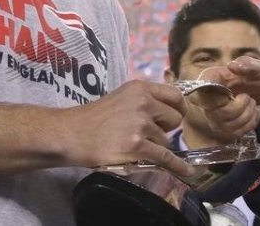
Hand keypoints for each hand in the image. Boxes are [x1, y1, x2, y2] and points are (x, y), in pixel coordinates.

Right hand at [58, 80, 192, 176]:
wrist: (72, 134)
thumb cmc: (93, 118)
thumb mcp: (120, 97)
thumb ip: (143, 100)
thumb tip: (168, 111)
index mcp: (139, 88)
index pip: (175, 94)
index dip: (179, 107)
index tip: (178, 115)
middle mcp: (143, 103)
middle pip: (175, 118)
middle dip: (166, 128)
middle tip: (148, 133)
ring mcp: (140, 124)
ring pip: (166, 140)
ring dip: (155, 146)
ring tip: (132, 145)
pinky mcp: (137, 146)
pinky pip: (165, 157)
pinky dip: (177, 166)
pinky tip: (187, 171)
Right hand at [197, 57, 259, 140]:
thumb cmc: (256, 79)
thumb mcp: (258, 68)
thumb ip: (247, 63)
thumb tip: (232, 65)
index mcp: (210, 79)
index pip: (202, 89)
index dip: (216, 94)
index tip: (231, 92)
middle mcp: (207, 99)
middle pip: (220, 112)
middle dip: (242, 104)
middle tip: (247, 96)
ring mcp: (214, 117)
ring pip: (231, 123)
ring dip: (248, 112)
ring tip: (249, 102)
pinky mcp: (223, 131)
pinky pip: (239, 131)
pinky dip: (250, 122)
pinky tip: (249, 112)